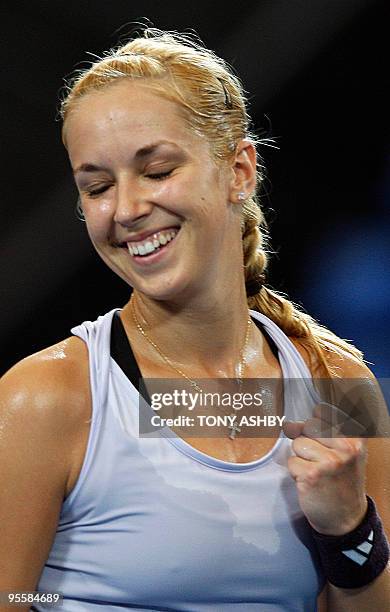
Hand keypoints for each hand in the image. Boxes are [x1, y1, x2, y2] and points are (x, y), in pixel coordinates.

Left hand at [283, 404, 367, 535]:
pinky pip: (291, 462)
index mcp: (354, 439)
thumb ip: (318, 431)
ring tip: (316, 472)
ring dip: (301, 458)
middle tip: (320, 461)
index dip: (316, 425)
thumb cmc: (341, 481)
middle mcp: (345, 448)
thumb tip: (288, 423)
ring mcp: (329, 462)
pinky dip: (296, 473)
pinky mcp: (312, 475)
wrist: (346, 519)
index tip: (323, 440)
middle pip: (308, 426)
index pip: (323, 411)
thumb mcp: (342, 452)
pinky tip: (310, 482)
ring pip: (297, 443)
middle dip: (307, 442)